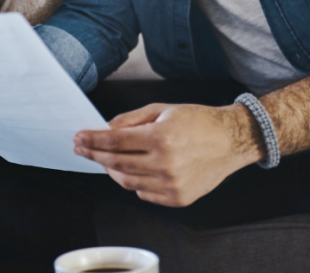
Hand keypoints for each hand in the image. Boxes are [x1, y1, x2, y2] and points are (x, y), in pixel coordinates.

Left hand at [73, 103, 263, 206]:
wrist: (231, 141)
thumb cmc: (198, 121)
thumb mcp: (162, 110)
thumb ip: (130, 120)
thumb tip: (104, 129)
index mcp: (161, 138)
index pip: (114, 142)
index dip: (92, 140)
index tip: (79, 138)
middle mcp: (165, 164)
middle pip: (116, 163)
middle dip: (94, 155)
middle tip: (82, 148)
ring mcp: (172, 184)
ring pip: (127, 182)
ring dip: (111, 170)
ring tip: (105, 160)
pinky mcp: (178, 198)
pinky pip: (144, 193)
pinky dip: (133, 182)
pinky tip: (132, 170)